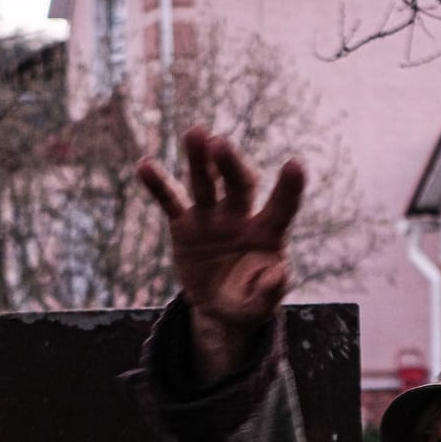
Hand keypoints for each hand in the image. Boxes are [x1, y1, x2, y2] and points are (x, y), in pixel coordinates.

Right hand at [137, 127, 304, 382]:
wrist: (217, 307)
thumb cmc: (246, 303)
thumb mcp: (259, 307)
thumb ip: (269, 292)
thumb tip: (278, 273)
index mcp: (268, 234)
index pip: (282, 207)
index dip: (289, 188)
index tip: (295, 165)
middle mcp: (241, 216)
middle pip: (239, 184)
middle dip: (231, 164)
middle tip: (221, 144)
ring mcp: (211, 216)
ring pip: (205, 183)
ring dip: (200, 160)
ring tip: (195, 134)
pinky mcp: (184, 223)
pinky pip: (170, 201)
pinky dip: (158, 184)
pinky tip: (144, 166)